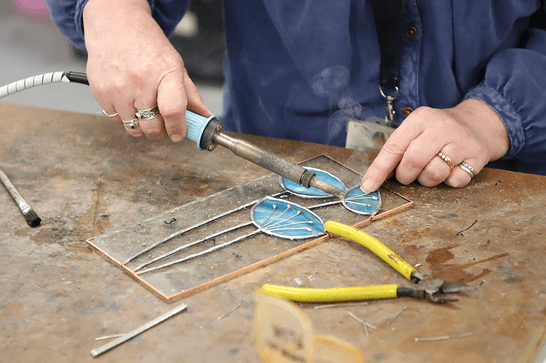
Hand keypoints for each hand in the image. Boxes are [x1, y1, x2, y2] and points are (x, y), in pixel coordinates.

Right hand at [83, 0, 210, 141]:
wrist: (116, 25)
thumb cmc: (148, 45)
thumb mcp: (175, 65)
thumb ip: (190, 94)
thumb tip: (203, 116)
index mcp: (165, 73)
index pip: (173, 111)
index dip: (177, 128)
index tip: (179, 134)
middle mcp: (140, 82)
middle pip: (152, 127)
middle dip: (160, 131)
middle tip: (162, 123)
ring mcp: (117, 89)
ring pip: (133, 128)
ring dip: (141, 124)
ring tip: (143, 105)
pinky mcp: (100, 93)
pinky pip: (116, 119)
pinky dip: (124, 115)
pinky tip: (128, 98)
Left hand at [360, 99, 509, 192]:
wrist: (479, 124)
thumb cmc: (439, 132)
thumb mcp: (417, 130)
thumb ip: (398, 150)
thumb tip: (373, 179)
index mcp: (420, 119)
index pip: (394, 147)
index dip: (379, 169)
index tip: (368, 186)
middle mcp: (441, 127)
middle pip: (413, 161)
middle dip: (406, 176)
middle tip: (409, 175)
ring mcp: (461, 140)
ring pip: (434, 174)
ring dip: (428, 180)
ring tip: (433, 168)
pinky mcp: (477, 155)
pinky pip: (455, 181)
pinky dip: (450, 181)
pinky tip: (453, 168)